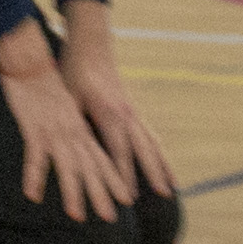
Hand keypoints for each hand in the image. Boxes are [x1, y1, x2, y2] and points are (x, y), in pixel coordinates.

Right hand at [0, 36, 135, 223]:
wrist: (32, 62)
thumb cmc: (47, 83)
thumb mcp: (67, 106)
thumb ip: (74, 125)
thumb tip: (80, 139)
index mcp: (82, 128)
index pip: (103, 157)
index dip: (116, 178)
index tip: (126, 199)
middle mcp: (75, 132)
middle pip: (92, 167)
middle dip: (102, 193)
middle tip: (110, 217)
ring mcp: (56, 132)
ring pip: (69, 166)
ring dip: (73, 192)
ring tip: (76, 215)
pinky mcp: (36, 129)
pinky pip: (36, 157)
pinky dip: (34, 177)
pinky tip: (32, 195)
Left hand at [58, 0, 178, 200]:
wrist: (89, 45)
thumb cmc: (74, 71)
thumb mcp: (69, 97)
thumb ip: (75, 121)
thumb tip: (72, 145)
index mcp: (110, 114)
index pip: (119, 152)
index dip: (124, 175)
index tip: (129, 198)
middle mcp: (126, 115)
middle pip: (145, 150)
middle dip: (155, 173)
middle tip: (166, 195)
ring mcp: (132, 111)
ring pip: (152, 143)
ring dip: (162, 165)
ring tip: (173, 186)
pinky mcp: (131, 109)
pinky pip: (149, 135)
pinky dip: (157, 151)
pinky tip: (161, 162)